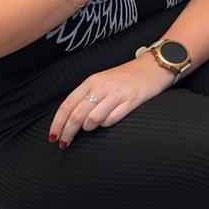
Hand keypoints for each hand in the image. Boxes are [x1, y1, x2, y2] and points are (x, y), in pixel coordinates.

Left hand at [48, 55, 174, 147]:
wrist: (155, 66)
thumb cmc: (128, 76)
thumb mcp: (103, 80)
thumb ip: (87, 95)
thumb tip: (70, 117)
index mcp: (91, 82)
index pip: (67, 105)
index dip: (57, 123)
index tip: (53, 136)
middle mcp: (102, 87)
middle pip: (77, 115)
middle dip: (68, 132)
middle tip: (64, 143)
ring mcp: (117, 93)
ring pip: (93, 119)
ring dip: (90, 127)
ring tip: (93, 127)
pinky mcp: (132, 100)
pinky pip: (112, 119)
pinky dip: (107, 124)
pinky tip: (108, 121)